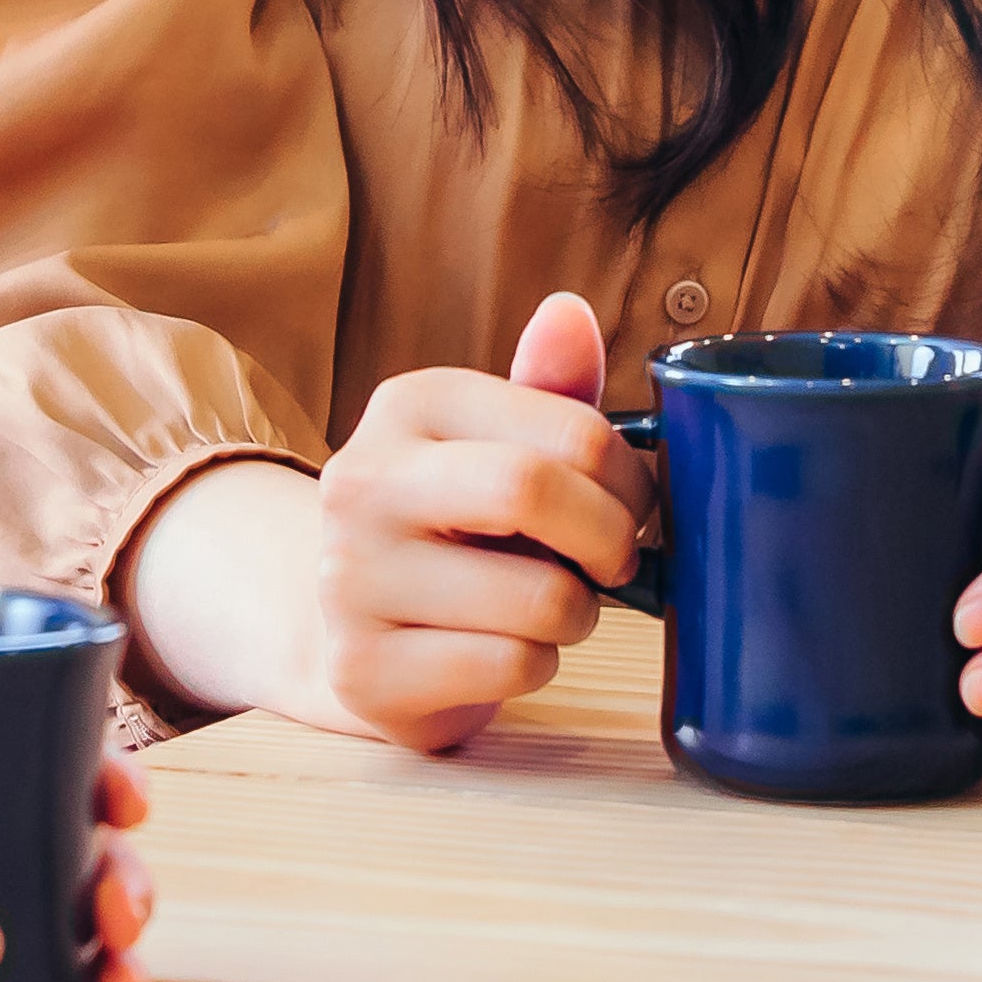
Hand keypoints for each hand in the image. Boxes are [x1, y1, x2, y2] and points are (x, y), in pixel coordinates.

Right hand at [137, 291, 648, 751]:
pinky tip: (502, 650)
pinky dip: (537, 667)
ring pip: (539, 600)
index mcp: (408, 406)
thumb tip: (571, 311)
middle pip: (531, 491)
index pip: (571, 431)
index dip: (632, 480)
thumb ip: (549, 390)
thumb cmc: (458, 527)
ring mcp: (349, 578)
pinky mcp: (361, 669)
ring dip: (577, 614)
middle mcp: (363, 481)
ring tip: (546, 605)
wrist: (354, 627)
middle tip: (611, 562)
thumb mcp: (500, 446)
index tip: (630, 506)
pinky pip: (510, 669)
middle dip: (608, 540)